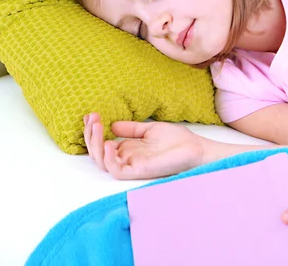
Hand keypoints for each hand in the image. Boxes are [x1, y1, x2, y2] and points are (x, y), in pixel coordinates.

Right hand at [83, 113, 203, 179]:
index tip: (90, 115)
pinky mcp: (139, 171)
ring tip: (97, 126)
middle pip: (98, 152)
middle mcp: (128, 158)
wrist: (197, 149)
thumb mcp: (150, 129)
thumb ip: (132, 129)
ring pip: (102, 161)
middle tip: (91, 118)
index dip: (93, 131)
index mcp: (129, 149)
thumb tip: (113, 125)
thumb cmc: (178, 141)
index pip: (103, 143)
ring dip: (95, 144)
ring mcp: (132, 165)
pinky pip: (116, 170)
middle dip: (91, 135)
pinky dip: (109, 158)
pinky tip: (110, 143)